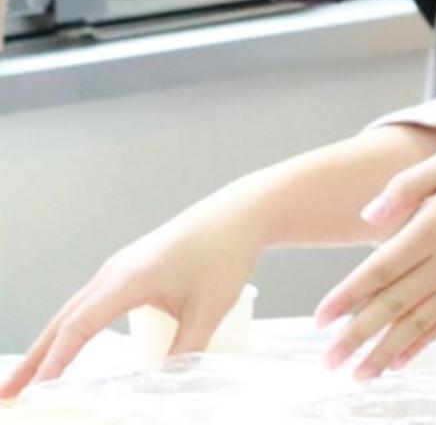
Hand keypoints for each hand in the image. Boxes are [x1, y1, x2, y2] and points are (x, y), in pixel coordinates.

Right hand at [0, 198, 264, 398]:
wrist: (239, 215)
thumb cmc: (226, 255)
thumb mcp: (209, 309)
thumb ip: (184, 350)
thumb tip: (161, 385)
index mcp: (129, 279)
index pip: (80, 325)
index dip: (57, 360)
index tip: (36, 388)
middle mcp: (114, 272)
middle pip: (64, 319)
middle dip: (35, 358)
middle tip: (7, 392)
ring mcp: (118, 268)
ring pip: (73, 310)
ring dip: (49, 343)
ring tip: (27, 378)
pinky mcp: (128, 269)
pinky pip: (88, 302)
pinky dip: (69, 327)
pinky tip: (64, 346)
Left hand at [313, 137, 435, 378]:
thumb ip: (408, 186)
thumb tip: (368, 217)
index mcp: (435, 228)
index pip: (380, 270)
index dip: (347, 297)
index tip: (319, 321)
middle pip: (393, 306)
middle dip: (356, 338)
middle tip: (328, 364)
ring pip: (418, 323)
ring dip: (385, 352)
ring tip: (359, 375)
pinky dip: (422, 344)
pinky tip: (403, 360)